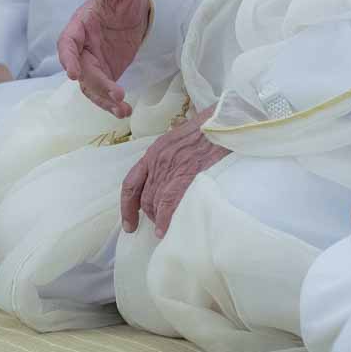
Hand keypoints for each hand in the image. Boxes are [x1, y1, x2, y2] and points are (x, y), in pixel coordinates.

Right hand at [57, 0, 150, 117]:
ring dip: (104, 99)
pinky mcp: (106, 73)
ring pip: (91, 86)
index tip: (73, 73)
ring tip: (122, 110)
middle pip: (83, 70)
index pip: (68, 43)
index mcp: (80, 25)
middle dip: (97, 83)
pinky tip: (125, 112)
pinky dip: (112, 103)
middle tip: (117, 94)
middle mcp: (82, 47)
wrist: (136, 7)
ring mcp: (93, 62)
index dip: (68, 58)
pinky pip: (104, 91)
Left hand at [119, 105, 228, 236]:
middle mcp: (158, 161)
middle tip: (158, 225)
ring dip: (157, 219)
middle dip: (148, 215)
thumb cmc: (206, 130)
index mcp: (154, 152)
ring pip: (154, 202)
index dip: (127, 207)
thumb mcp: (179, 140)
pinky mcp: (186, 174)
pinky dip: (165, 219)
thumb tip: (168, 178)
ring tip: (165, 230)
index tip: (130, 224)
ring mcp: (171, 168)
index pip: (131, 184)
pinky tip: (166, 230)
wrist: (222, 121)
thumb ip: (169, 158)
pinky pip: (169, 203)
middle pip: (144, 197)